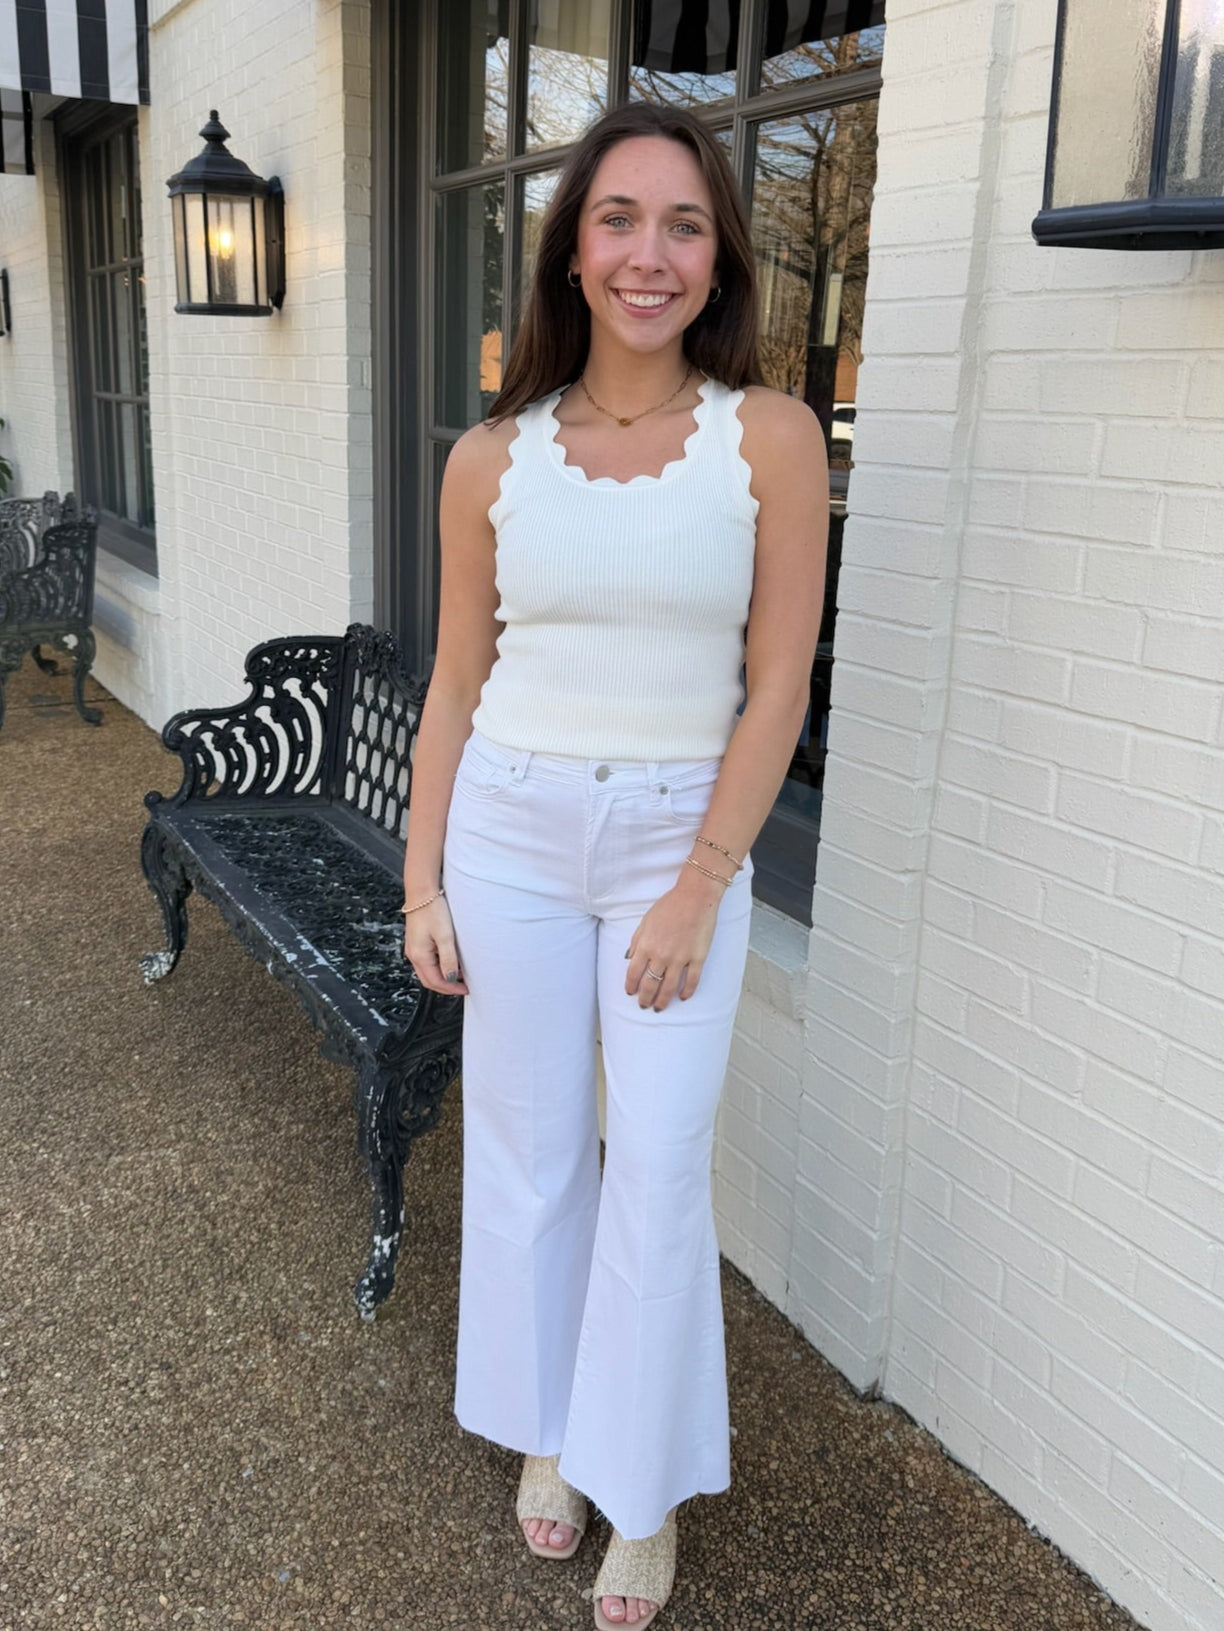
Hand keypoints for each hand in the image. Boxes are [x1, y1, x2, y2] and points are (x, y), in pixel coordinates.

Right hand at [403, 896, 468, 994]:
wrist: (422, 892)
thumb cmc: (433, 910)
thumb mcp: (445, 936)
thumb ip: (448, 959)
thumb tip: (451, 979)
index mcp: (419, 956)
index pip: (435, 981)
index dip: (451, 989)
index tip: (465, 990)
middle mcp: (413, 954)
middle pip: (429, 980)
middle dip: (445, 987)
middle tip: (462, 988)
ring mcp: (413, 948)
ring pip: (427, 971)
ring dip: (442, 977)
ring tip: (459, 976)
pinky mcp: (416, 942)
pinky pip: (426, 961)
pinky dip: (438, 967)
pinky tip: (449, 962)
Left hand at [624, 874, 722, 1011]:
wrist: (695, 897)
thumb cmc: (669, 905)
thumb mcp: (645, 921)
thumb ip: (636, 940)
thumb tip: (629, 958)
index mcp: (645, 945)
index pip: (633, 973)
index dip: (631, 986)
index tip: (630, 993)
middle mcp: (660, 955)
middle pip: (649, 985)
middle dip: (645, 998)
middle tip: (644, 1005)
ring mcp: (680, 959)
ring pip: (668, 988)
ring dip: (662, 1001)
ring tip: (659, 1008)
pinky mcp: (697, 958)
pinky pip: (691, 981)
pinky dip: (687, 992)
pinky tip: (683, 997)